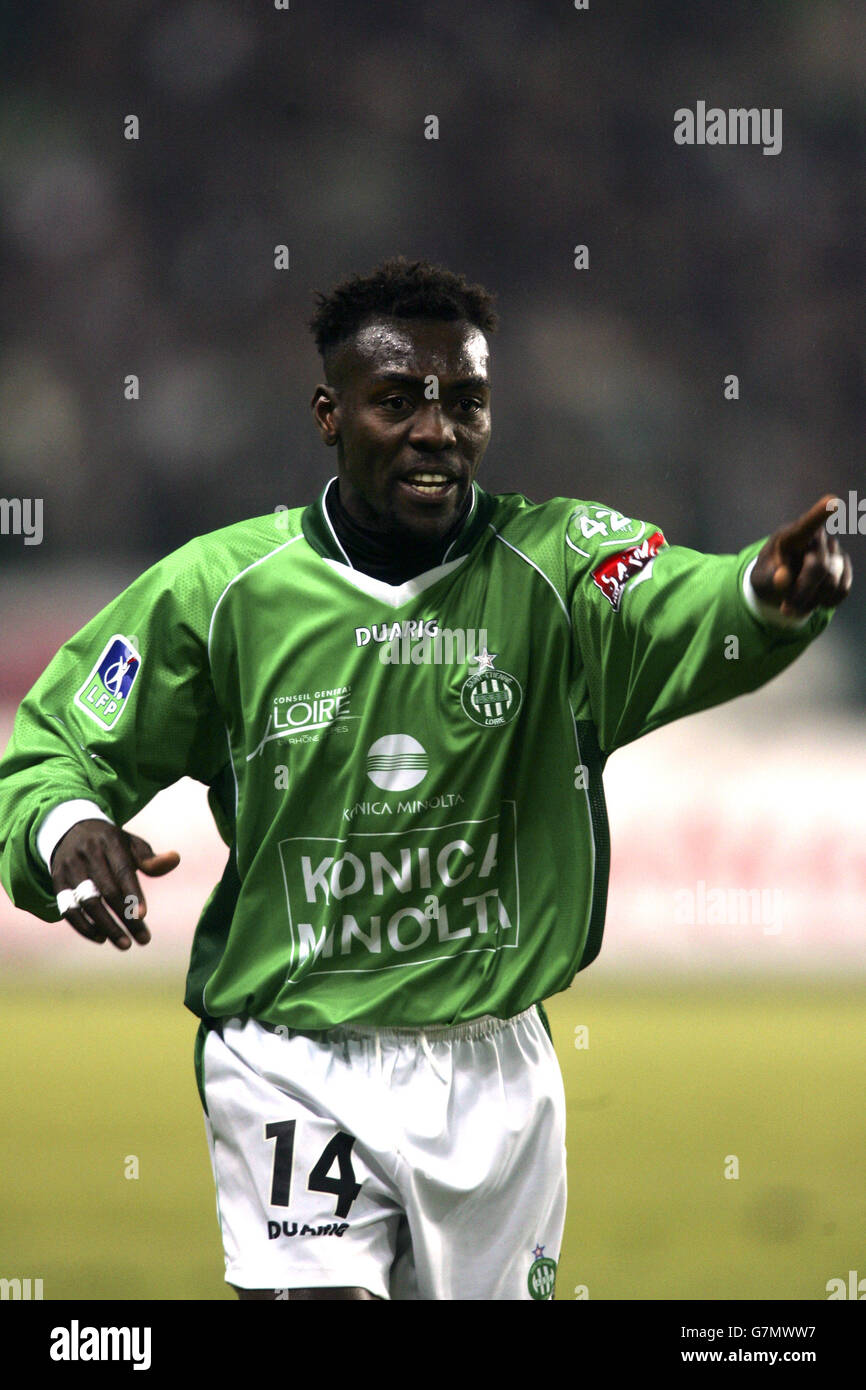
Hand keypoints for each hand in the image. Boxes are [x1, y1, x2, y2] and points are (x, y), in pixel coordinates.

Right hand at [51, 819, 179, 949]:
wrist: (71, 830)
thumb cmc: (110, 843)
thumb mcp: (131, 844)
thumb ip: (151, 859)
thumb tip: (175, 859)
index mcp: (109, 842)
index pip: (122, 871)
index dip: (132, 893)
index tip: (143, 915)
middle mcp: (87, 854)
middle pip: (105, 891)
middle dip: (124, 917)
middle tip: (143, 939)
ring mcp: (69, 868)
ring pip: (86, 902)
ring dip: (106, 926)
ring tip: (125, 944)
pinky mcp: (57, 882)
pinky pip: (68, 908)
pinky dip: (83, 926)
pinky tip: (101, 938)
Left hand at [750, 495, 852, 617]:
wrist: (781, 586)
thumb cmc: (768, 576)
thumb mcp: (761, 580)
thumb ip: (770, 579)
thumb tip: (783, 579)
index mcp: (792, 536)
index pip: (806, 526)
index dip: (819, 514)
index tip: (832, 501)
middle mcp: (817, 539)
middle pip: (818, 568)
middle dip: (802, 593)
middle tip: (785, 609)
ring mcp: (834, 552)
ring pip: (832, 583)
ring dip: (812, 600)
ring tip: (795, 602)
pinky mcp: (844, 568)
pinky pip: (842, 590)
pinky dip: (826, 602)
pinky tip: (813, 599)